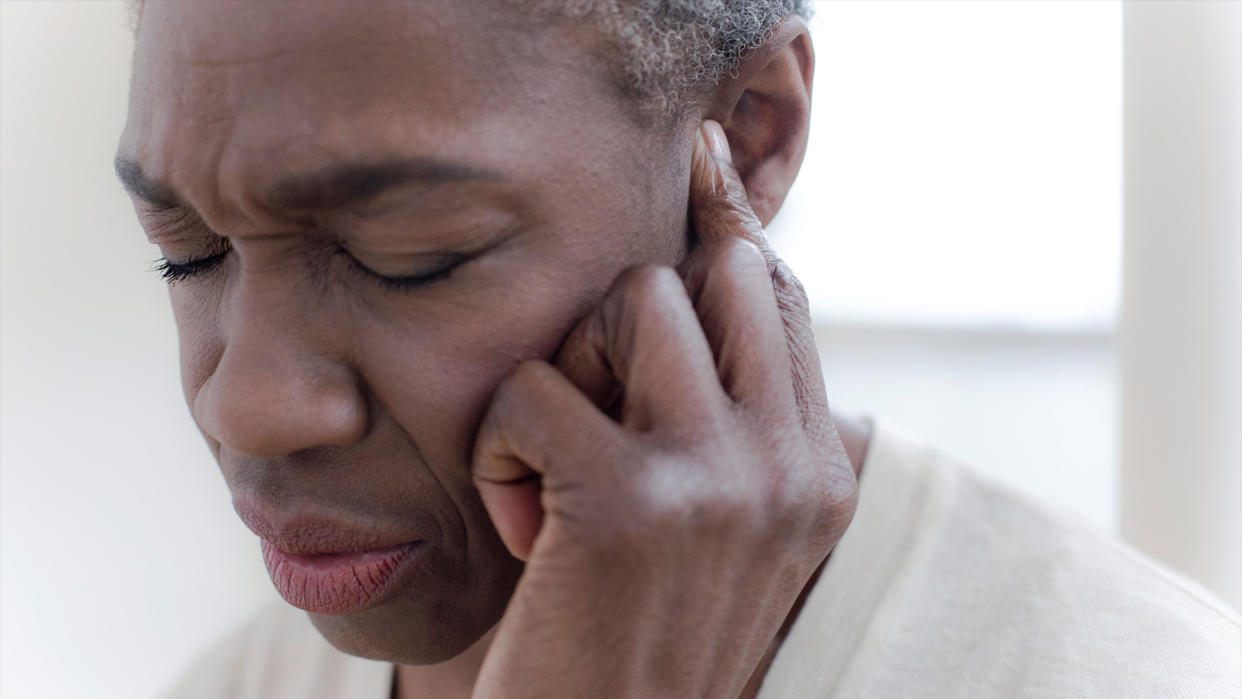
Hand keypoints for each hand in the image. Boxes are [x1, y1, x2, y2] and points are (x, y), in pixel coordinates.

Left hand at [470, 120, 857, 697]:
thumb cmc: (634, 633)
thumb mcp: (715, 528)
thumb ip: (730, 418)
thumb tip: (699, 276)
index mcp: (820, 472)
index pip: (780, 296)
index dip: (729, 222)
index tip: (695, 161)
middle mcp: (790, 467)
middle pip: (718, 269)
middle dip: (635, 305)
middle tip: (591, 399)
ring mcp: (721, 481)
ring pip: (637, 299)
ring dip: (565, 372)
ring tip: (554, 470)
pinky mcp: (630, 503)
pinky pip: (536, 385)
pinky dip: (500, 445)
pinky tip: (519, 522)